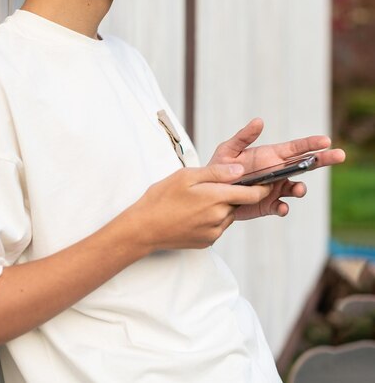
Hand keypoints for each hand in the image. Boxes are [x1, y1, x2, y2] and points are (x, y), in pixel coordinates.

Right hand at [130, 164, 272, 249]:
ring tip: (200, 200)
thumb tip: (240, 170)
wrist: (145, 228)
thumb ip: (216, 173)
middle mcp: (219, 217)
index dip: (262, 187)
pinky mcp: (207, 242)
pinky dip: (212, 218)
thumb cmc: (162, 198)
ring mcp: (214, 232)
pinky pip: (218, 226)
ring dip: (222, 206)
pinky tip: (194, 213)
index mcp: (216, 198)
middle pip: (239, 204)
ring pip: (228, 215)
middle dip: (235, 194)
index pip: (251, 194)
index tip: (267, 180)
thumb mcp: (187, 176)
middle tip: (217, 186)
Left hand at [208, 118, 345, 219]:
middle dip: (323, 160)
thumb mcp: (229, 149)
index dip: (311, 144)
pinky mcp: (268, 205)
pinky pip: (281, 207)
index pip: (296, 148)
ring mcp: (275, 189)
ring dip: (300, 188)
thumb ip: (243, 137)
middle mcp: (277, 171)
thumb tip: (259, 121)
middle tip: (339, 156)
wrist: (212, 192)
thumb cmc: (220, 166)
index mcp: (271, 155)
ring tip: (298, 189)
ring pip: (295, 187)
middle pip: (305, 165)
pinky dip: (283, 207)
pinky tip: (281, 207)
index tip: (326, 141)